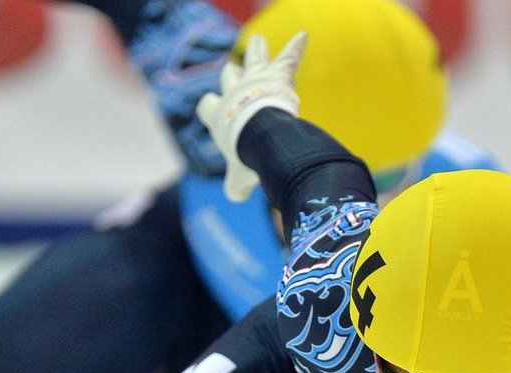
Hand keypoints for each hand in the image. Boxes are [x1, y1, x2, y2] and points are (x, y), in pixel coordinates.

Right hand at [196, 31, 306, 201]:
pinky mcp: (277, 75)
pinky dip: (296, 48)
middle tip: (233, 72)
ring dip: (256, 52)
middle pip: (228, 77)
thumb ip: (236, 187)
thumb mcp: (238, 180)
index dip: (210, 108)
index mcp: (220, 117)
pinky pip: (288, 57)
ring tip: (258, 43)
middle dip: (231, 76)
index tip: (212, 111)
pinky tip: (303, 37)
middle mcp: (234, 94)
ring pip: (252, 59)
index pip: (206, 106)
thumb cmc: (246, 159)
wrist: (262, 139)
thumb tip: (236, 196)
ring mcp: (255, 81)